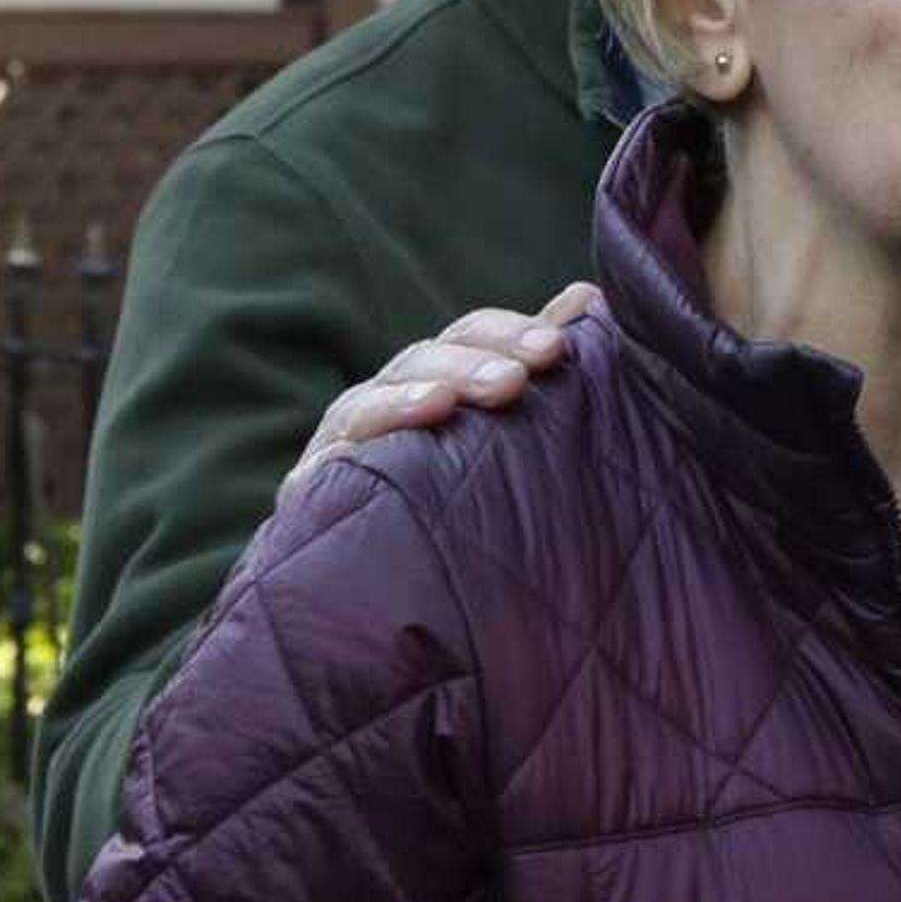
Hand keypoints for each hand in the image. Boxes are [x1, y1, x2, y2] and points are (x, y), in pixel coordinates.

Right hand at [282, 283, 598, 500]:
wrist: (410, 605)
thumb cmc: (482, 510)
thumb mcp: (522, 439)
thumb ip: (544, 368)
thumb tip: (587, 296)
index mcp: (441, 383)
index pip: (470, 338)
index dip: (508, 332)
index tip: (557, 346)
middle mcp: (390, 407)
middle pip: (421, 362)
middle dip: (469, 362)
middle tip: (518, 376)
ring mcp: (346, 449)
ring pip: (365, 406)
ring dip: (406, 397)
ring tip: (443, 402)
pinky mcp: (313, 499)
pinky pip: (321, 470)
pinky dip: (347, 455)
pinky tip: (370, 452)